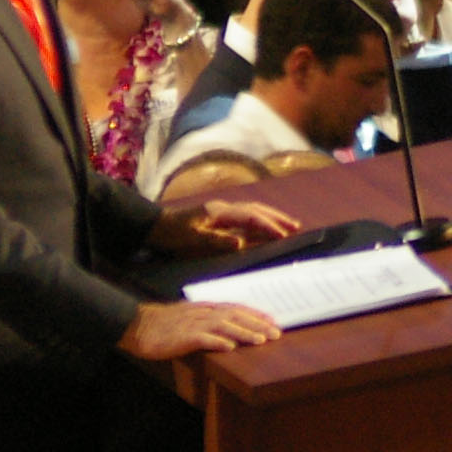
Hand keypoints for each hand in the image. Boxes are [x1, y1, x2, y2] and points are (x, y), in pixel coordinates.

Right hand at [117, 299, 281, 358]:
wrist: (138, 326)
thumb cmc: (163, 324)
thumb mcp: (189, 317)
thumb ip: (208, 319)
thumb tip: (229, 327)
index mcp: (205, 308)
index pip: (235, 308)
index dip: (254, 314)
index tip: (272, 320)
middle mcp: (202, 313)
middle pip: (235, 316)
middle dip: (257, 324)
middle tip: (276, 333)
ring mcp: (193, 324)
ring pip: (224, 326)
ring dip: (243, 333)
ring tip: (260, 340)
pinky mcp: (182, 337)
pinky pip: (203, 339)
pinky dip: (217, 342)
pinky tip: (230, 348)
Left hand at [149, 197, 299, 255]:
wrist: (154, 226)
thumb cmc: (172, 234)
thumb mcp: (192, 240)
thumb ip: (216, 241)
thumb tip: (241, 242)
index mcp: (219, 212)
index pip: (250, 217)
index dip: (268, 226)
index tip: (284, 235)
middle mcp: (223, 208)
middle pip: (256, 210)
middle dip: (276, 218)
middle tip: (296, 227)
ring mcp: (221, 211)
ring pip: (252, 211)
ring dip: (270, 217)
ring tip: (288, 225)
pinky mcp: (218, 217)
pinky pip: (245, 217)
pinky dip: (259, 221)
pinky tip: (265, 227)